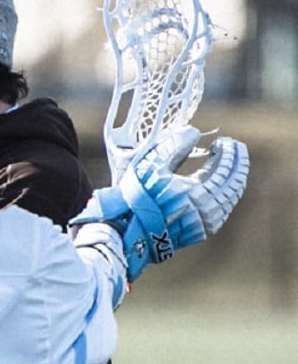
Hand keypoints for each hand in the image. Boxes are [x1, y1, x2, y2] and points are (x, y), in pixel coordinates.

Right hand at [140, 126, 247, 240]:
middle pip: (235, 182)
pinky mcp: (202, 232)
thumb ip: (174, 146)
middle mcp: (208, 210)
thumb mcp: (150, 166)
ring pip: (231, 196)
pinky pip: (224, 208)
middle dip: (237, 162)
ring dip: (233, 177)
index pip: (226, 168)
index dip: (229, 152)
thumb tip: (194, 132)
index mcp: (198, 193)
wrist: (125, 231)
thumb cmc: (136, 196)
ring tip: (227, 163)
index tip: (224, 140)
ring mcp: (207, 223)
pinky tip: (219, 184)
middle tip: (233, 147)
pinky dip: (226, 192)